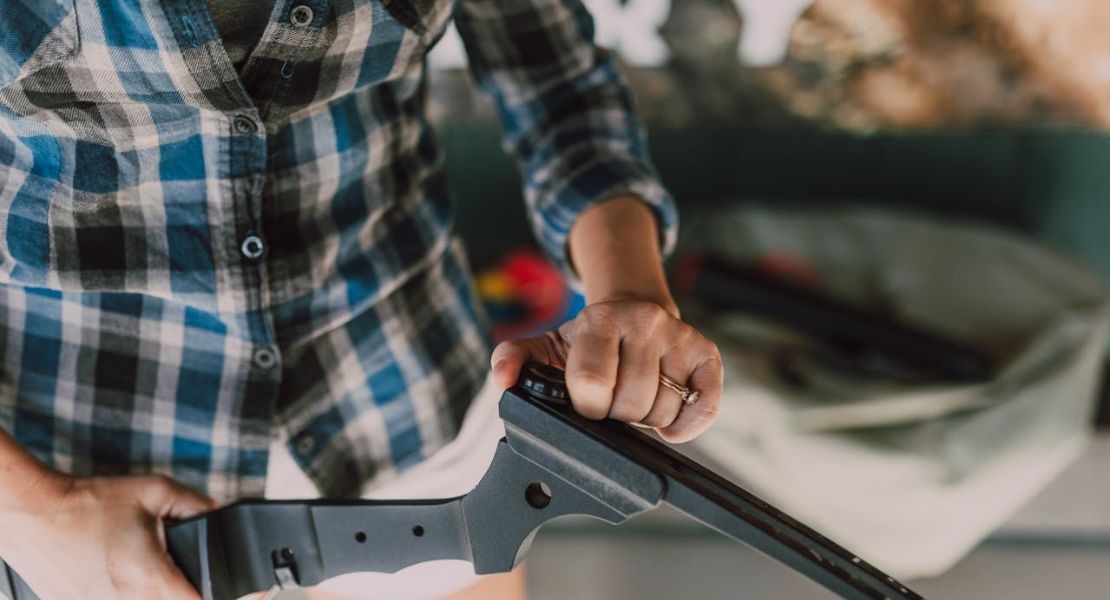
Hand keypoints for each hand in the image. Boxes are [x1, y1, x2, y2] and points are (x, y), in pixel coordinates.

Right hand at [0, 471, 215, 598]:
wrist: (33, 512)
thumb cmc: (90, 502)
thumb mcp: (156, 491)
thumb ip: (198, 505)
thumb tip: (220, 515)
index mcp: (153, 580)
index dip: (227, 597)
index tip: (238, 590)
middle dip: (182, 587)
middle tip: (173, 567)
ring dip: (150, 589)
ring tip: (136, 564)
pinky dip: (121, 591)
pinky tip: (114, 570)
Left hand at [491, 298, 722, 442]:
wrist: (634, 309)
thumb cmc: (588, 338)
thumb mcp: (545, 343)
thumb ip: (514, 358)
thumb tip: (503, 380)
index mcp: (599, 319)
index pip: (591, 383)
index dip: (586, 406)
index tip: (585, 401)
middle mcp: (644, 321)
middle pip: (630, 404)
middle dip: (615, 414)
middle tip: (610, 401)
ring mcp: (679, 336)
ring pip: (663, 411)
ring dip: (645, 420)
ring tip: (634, 400)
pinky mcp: (708, 354)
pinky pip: (704, 409)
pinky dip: (685, 426)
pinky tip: (667, 419)